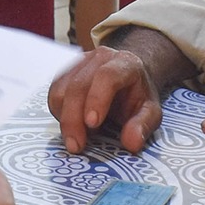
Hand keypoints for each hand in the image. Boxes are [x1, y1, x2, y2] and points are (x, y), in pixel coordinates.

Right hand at [50, 41, 167, 154]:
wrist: (128, 80)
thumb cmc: (137, 96)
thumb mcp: (150, 112)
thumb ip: (143, 126)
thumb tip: (131, 143)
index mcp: (125, 63)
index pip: (107, 76)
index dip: (97, 99)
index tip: (92, 124)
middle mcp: (99, 58)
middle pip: (78, 85)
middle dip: (73, 119)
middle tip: (76, 145)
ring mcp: (79, 63)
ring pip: (61, 90)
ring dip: (64, 119)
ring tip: (77, 138)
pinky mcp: (65, 73)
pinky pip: (54, 94)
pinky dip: (59, 114)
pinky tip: (72, 125)